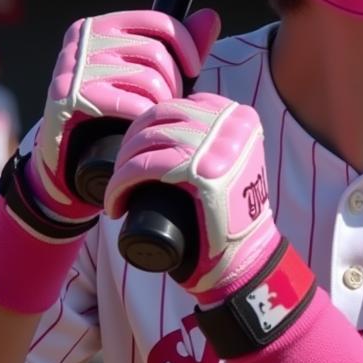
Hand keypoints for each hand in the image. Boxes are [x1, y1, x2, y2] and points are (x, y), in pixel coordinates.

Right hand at [26, 9, 220, 222]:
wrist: (72, 155)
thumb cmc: (117, 110)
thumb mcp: (152, 74)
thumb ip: (180, 47)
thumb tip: (210, 17)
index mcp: (100, 26)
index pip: (159, 21)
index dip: (186, 46)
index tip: (193, 70)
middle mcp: (82, 40)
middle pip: (156, 53)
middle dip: (173, 83)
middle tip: (168, 104)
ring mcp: (72, 67)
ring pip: (148, 79)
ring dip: (161, 104)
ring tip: (154, 116)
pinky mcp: (67, 97)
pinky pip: (129, 103)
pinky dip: (143, 118)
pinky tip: (140, 125)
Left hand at [104, 92, 280, 306]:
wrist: (248, 256)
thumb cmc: (233, 213)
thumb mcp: (235, 159)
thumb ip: (218, 136)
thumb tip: (177, 119)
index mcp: (241, 116)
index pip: (178, 106)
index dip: (148, 128)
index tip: (138, 156)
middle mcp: (232, 124)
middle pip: (160, 117)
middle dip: (130, 144)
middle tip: (123, 177)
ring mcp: (218, 146)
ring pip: (147, 140)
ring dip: (121, 166)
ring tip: (118, 191)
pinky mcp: (201, 172)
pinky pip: (145, 166)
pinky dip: (120, 184)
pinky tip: (114, 201)